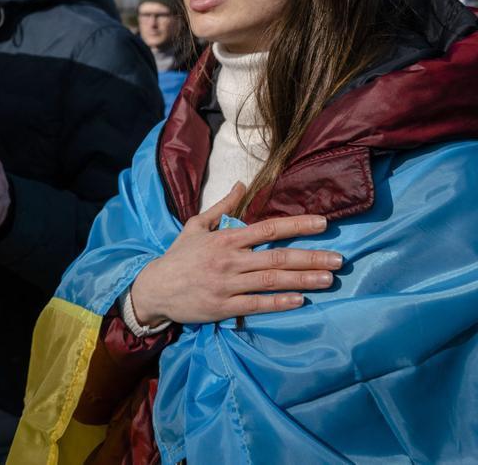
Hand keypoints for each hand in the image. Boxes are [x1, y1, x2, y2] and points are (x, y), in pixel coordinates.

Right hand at [129, 182, 340, 325]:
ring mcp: (228, 285)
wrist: (154, 288)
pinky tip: (300, 300)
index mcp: (225, 238)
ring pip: (271, 280)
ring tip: (328, 280)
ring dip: (303, 280)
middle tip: (339, 259)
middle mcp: (230, 260)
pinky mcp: (224, 306)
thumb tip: (242, 185)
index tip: (323, 224)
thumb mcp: (195, 226)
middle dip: (311, 257)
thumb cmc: (178, 256)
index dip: (297, 225)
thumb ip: (222, 207)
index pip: (268, 229)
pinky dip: (279, 302)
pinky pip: (257, 304)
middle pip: (277, 256)